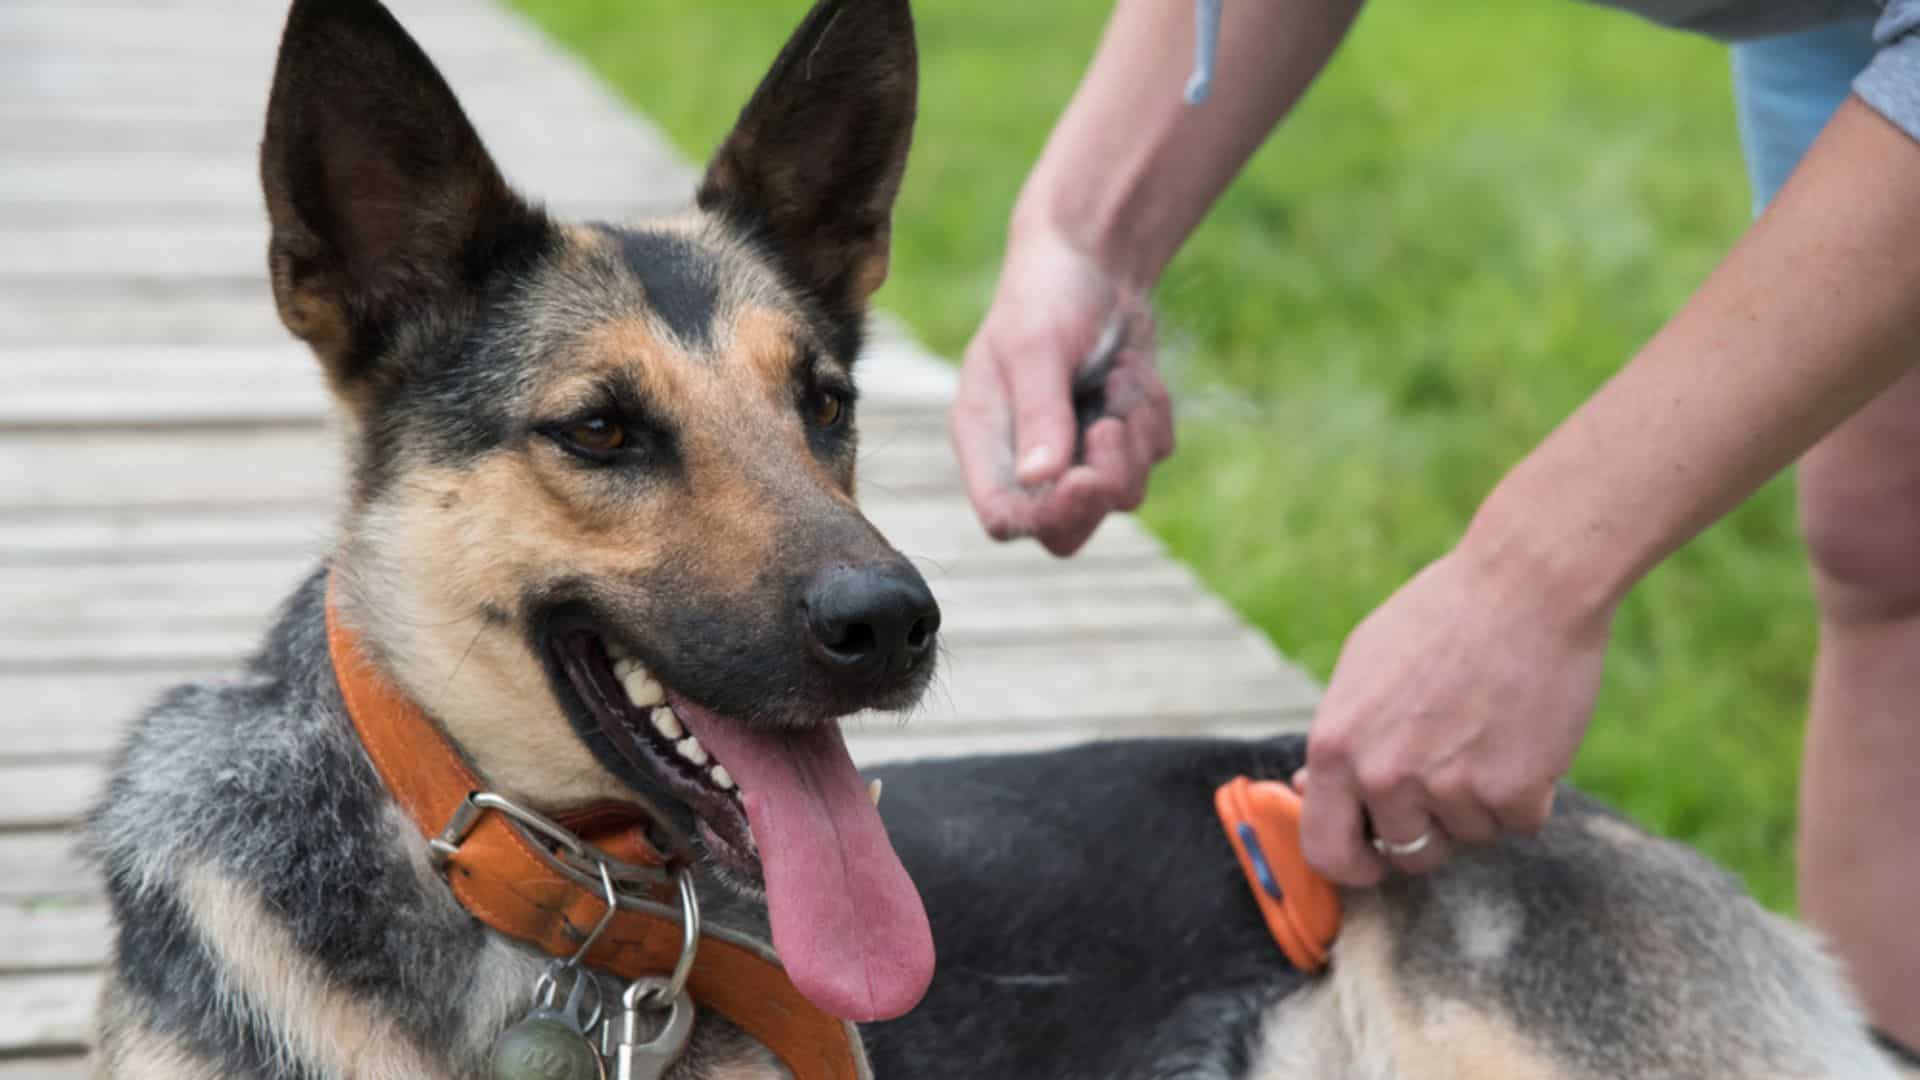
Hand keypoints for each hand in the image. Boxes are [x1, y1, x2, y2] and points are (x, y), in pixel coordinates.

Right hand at [950, 231, 1173, 555]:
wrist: (1096, 256)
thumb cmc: (1047, 293)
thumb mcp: (1036, 347)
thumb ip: (1038, 414)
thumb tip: (1039, 480)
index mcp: (988, 440)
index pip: (1005, 518)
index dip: (1045, 516)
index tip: (1083, 479)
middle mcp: (1029, 457)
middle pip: (1068, 530)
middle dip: (1103, 487)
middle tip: (1112, 427)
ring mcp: (1079, 452)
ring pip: (1123, 493)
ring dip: (1134, 434)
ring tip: (1119, 375)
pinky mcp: (1122, 437)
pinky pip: (1155, 454)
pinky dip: (1152, 412)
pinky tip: (1131, 369)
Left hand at [1299, 546, 1613, 885]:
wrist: (1525, 587)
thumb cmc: (1442, 617)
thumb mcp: (1363, 668)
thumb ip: (1340, 739)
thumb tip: (1309, 790)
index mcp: (1335, 747)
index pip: (1325, 850)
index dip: (1353, 865)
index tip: (1374, 860)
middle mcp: (1384, 776)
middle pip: (1407, 853)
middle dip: (1430, 831)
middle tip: (1452, 776)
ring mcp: (1448, 789)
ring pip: (1470, 837)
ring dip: (1483, 803)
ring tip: (1489, 731)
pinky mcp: (1513, 793)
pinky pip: (1520, 823)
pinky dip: (1529, 792)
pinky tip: (1526, 734)